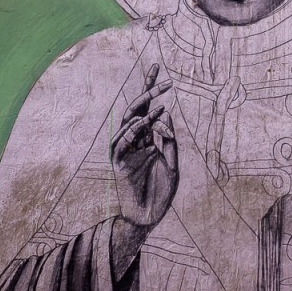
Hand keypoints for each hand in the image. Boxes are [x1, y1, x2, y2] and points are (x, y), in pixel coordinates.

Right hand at [111, 64, 177, 229]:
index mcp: (147, 139)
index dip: (153, 92)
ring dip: (142, 112)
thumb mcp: (172, 163)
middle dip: (147, 91)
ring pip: (128, 124)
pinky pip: (121, 144)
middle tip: (158, 74)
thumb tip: (164, 112)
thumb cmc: (161, 192)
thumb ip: (168, 140)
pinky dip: (130, 132)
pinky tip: (141, 124)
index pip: (148, 110)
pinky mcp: (119, 164)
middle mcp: (135, 142)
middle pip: (137, 110)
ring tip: (157, 103)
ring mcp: (126, 151)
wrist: (150, 216)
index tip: (164, 76)